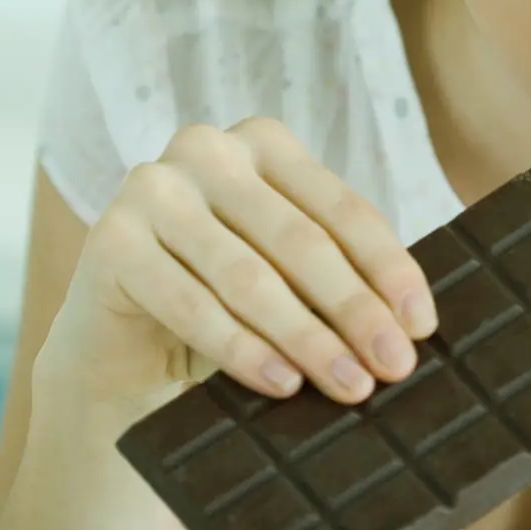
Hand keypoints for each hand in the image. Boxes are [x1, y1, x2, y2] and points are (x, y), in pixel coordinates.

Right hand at [37, 117, 437, 425]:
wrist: (123, 350)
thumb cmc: (223, 307)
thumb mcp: (288, 281)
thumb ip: (336, 279)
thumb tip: (412, 325)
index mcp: (263, 144)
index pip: (341, 208)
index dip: (388, 269)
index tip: (421, 326)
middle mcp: (206, 151)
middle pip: (299, 241)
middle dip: (354, 310)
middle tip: (393, 367)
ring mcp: (152, 189)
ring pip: (248, 276)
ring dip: (305, 338)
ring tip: (348, 385)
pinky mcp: (110, 239)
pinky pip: (190, 302)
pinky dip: (241, 349)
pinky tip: (281, 384)